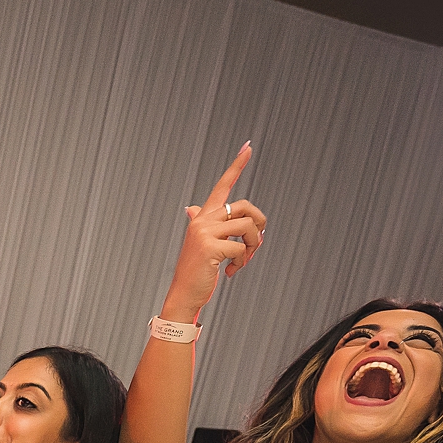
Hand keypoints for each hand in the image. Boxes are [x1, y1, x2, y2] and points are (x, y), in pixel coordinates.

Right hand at [163, 144, 266, 320]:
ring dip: (253, 247)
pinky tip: (230, 273)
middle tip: (256, 244)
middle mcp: (202, 220)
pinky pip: (240, 249)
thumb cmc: (196, 270)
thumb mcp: (199, 244)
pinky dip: (242, 263)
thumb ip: (200, 223)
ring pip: (247, 227)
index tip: (248, 146)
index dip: (236, 165)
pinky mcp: (210, 248)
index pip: (222, 185)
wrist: (183, 295)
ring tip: (244, 261)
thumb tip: (191, 207)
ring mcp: (204, 233)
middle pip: (245, 207)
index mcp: (202, 217)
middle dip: (259, 225)